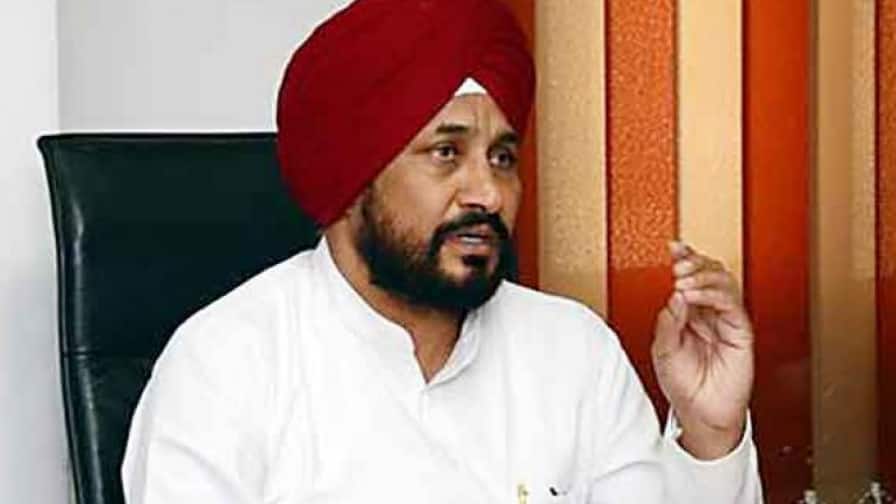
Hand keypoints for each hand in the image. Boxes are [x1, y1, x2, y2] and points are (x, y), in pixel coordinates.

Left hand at [652, 241, 754, 458]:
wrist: (699, 412)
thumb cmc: (682, 383)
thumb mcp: (663, 349)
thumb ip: (668, 321)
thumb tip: (675, 294)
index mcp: (690, 312)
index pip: (691, 276)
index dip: (685, 258)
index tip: (674, 246)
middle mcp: (709, 312)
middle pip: (710, 272)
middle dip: (695, 263)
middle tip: (678, 265)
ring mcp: (725, 320)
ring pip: (724, 282)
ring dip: (704, 275)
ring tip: (684, 281)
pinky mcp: (740, 331)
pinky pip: (732, 304)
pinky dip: (714, 294)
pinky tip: (696, 295)